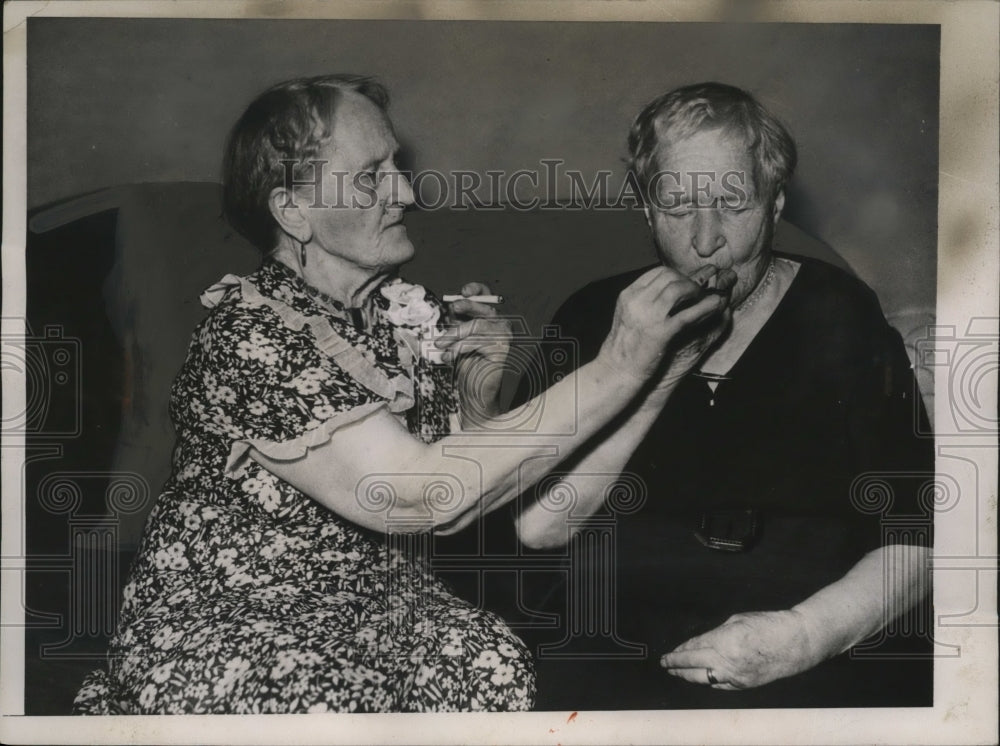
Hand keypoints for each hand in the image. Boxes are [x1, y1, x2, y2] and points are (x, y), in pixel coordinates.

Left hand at [437, 282, 511, 422]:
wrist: (476, 390)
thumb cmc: (468, 364)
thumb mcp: (459, 337)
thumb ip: (458, 321)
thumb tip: (450, 306)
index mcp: (491, 317)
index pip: (488, 296)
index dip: (477, 290)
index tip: (463, 291)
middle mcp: (502, 324)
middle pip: (485, 308)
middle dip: (467, 306)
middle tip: (453, 308)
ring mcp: (504, 337)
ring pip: (477, 325)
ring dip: (454, 334)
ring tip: (440, 344)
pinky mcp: (502, 350)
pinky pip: (476, 342)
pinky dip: (458, 349)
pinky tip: (449, 356)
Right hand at [597, 265, 732, 386]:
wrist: (616, 370)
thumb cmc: (624, 345)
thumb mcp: (628, 314)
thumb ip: (644, 300)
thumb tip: (670, 290)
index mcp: (629, 294)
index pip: (657, 272)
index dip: (676, 275)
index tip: (684, 283)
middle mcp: (637, 301)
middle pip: (670, 277)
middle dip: (688, 281)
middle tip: (697, 291)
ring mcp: (649, 316)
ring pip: (679, 289)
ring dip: (695, 291)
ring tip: (702, 298)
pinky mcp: (661, 333)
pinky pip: (688, 314)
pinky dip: (705, 308)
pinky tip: (715, 306)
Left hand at [659, 610, 823, 689]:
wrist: (797, 641)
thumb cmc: (769, 625)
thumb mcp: (737, 620)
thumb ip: (717, 633)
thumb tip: (702, 643)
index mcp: (724, 641)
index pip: (693, 648)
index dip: (679, 651)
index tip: (669, 652)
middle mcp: (728, 661)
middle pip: (693, 665)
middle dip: (676, 665)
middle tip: (665, 664)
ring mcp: (737, 676)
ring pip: (704, 679)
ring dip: (688, 676)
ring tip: (676, 672)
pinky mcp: (745, 685)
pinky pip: (720, 685)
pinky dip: (708, 681)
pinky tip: (700, 677)